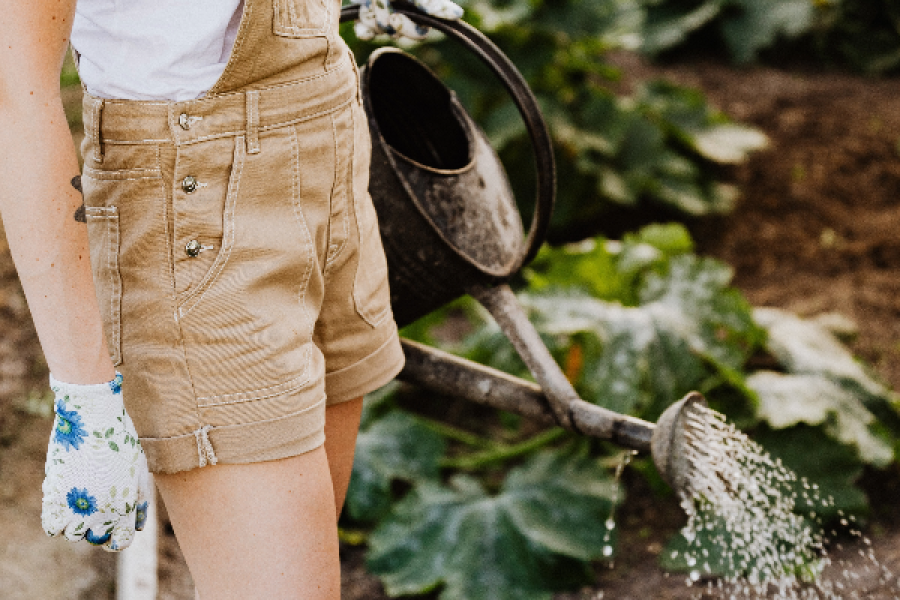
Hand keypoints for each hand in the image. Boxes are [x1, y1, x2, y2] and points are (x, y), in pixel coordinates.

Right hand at [41, 373, 150, 551]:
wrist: (93, 417)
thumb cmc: (120, 440)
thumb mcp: (139, 470)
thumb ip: (139, 501)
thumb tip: (139, 525)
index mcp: (124, 507)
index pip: (120, 543)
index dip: (118, 536)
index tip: (114, 525)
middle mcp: (100, 513)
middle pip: (96, 539)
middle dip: (99, 527)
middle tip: (97, 506)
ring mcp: (76, 507)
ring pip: (73, 535)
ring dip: (77, 523)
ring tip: (82, 500)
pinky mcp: (54, 497)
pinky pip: (52, 527)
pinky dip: (57, 519)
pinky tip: (66, 501)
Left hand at [353, 0, 463, 40]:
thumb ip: (431, 4)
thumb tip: (457, 15)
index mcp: (416, 5)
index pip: (419, 31)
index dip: (407, 28)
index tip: (395, 17)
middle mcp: (402, 10)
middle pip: (397, 32)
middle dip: (386, 18)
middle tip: (378, 1)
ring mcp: (383, 14)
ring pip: (380, 30)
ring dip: (372, 16)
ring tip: (369, 0)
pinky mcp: (366, 16)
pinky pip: (367, 33)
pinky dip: (363, 27)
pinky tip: (360, 16)